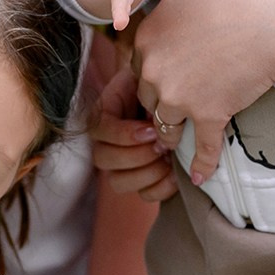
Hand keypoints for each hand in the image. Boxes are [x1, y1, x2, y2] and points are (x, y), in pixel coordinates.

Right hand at [88, 66, 178, 204]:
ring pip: (119, 182)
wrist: (175, 98)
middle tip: (162, 146)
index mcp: (103, 116)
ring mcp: (120, 166)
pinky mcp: (140, 180)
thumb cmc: (161, 87)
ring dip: (146, 174)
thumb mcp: (148, 79)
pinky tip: (175, 174)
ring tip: (168, 160)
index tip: (150, 131)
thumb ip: (144, 90)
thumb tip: (152, 110)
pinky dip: (161, 188)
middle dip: (136, 155)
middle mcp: (105, 143)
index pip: (98, 130)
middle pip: (103, 159)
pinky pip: (144, 195)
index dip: (123, 135)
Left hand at [129, 0, 274, 185]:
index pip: (136, 61)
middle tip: (176, 102)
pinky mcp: (209, 116)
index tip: (169, 68)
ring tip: (181, 137)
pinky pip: (201, 149)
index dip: (154, 65)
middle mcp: (154, 71)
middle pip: (148, 96)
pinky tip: (199, 178)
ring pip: (166, 125)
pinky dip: (201, 165)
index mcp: (146, 37)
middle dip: (160, 100)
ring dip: (172, 133)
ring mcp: (180, 98)